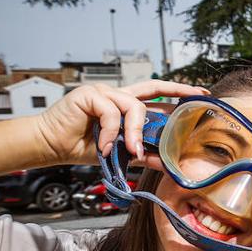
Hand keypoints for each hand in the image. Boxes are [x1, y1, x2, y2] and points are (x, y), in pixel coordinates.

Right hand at [33, 80, 207, 165]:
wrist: (52, 146)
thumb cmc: (83, 146)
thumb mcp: (120, 152)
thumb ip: (142, 152)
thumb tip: (168, 162)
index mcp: (124, 105)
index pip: (156, 94)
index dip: (177, 93)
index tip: (199, 95)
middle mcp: (116, 94)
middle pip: (152, 88)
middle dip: (177, 91)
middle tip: (195, 98)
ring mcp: (103, 92)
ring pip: (133, 107)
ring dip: (135, 132)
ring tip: (131, 150)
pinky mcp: (90, 94)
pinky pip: (112, 113)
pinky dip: (111, 133)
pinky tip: (105, 147)